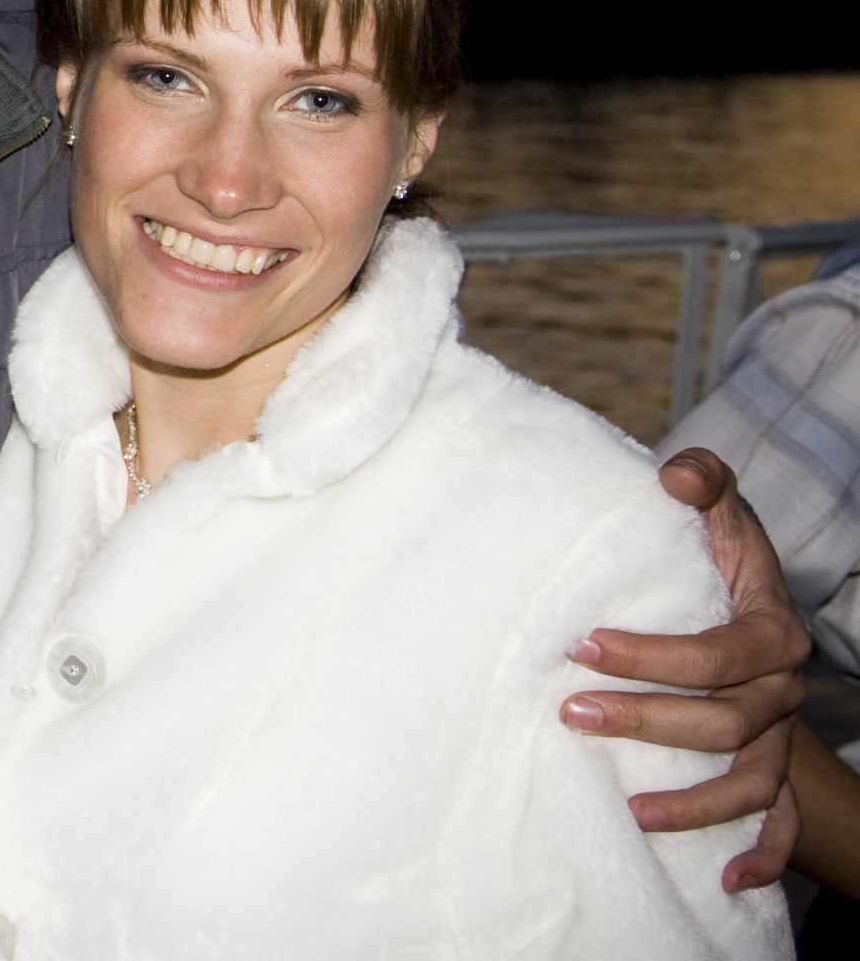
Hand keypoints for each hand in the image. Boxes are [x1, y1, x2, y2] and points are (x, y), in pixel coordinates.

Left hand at [559, 448, 808, 889]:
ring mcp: (777, 739)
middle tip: (570, 714)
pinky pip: (780, 826)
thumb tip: (675, 474)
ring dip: (691, 802)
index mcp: (770, 631)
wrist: (750, 610)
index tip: (581, 644)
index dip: (653, 654)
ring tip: (628, 805)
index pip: (718, 654)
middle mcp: (779, 693)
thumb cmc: (717, 560)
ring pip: (746, 783)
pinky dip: (762, 855)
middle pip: (723, 723)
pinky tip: (727, 878)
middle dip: (646, 721)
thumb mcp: (717, 516)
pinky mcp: (773, 775)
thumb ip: (703, 484)